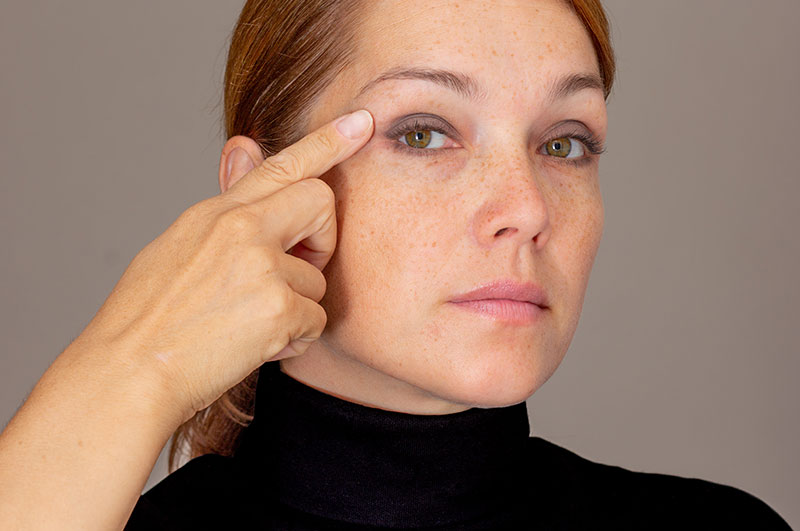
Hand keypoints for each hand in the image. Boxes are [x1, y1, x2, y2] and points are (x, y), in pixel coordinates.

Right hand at [79, 109, 372, 422]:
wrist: (129, 372)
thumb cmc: (150, 316)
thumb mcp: (180, 244)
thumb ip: (227, 205)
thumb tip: (244, 146)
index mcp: (217, 213)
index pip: (279, 163)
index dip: (327, 141)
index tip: (362, 121)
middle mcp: (241, 228)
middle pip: (320, 202)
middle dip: (321, 240)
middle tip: (296, 271)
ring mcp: (261, 265)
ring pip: (318, 278)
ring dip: (296, 307)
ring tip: (250, 325)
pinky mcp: (278, 307)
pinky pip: (317, 320)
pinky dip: (295, 339)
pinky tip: (257, 346)